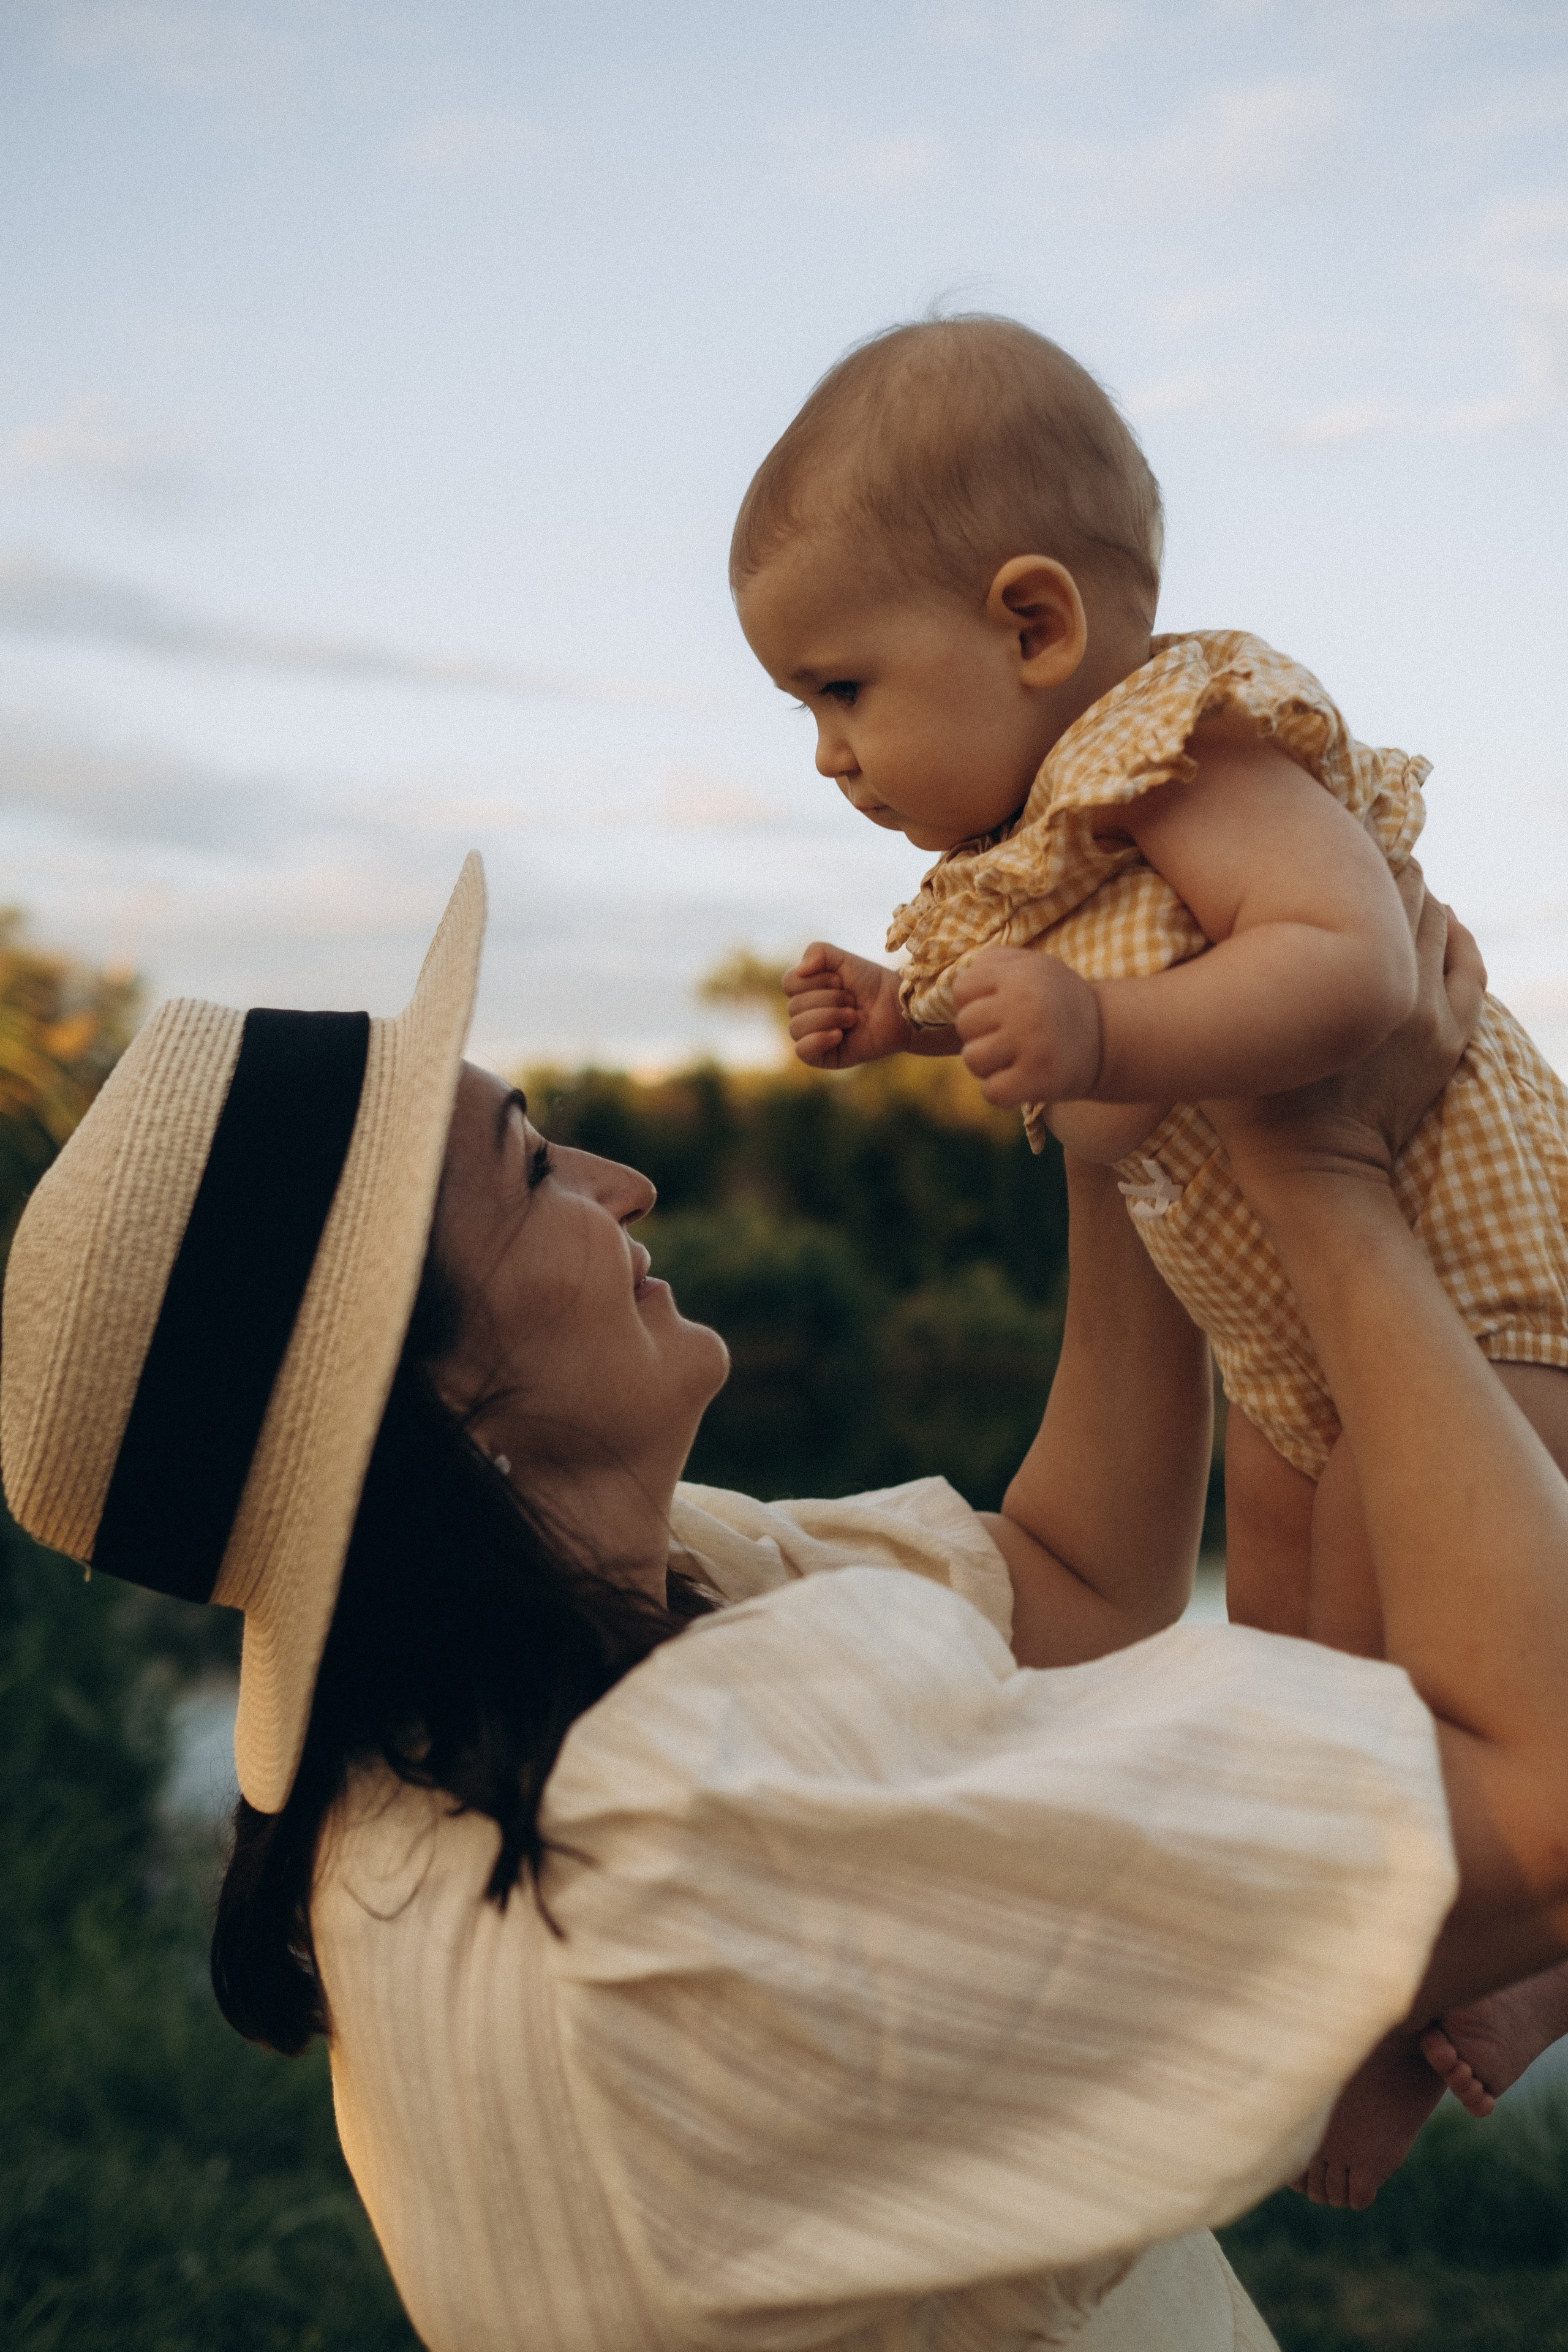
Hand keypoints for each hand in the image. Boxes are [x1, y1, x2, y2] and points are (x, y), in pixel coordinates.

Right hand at [782, 943, 913, 1069]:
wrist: (898, 1007)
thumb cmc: (872, 983)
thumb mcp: (843, 959)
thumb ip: (817, 952)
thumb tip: (801, 970)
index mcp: (806, 991)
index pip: (789, 983)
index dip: (815, 980)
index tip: (840, 980)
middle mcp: (806, 1013)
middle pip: (794, 1006)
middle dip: (828, 999)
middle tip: (853, 1001)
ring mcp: (813, 1036)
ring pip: (796, 1027)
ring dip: (829, 1016)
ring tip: (853, 1016)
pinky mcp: (824, 1057)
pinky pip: (802, 1051)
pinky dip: (818, 1040)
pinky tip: (839, 1035)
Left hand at [953, 945, 1102, 1106]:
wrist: (1107, 1037)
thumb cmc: (1056, 1000)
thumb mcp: (1032, 965)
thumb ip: (991, 962)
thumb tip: (954, 983)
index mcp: (1020, 975)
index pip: (962, 989)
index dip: (975, 1001)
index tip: (1000, 1008)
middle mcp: (1025, 1006)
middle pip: (964, 1025)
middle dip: (980, 1033)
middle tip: (1010, 1035)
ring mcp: (1033, 1044)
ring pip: (972, 1059)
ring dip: (988, 1064)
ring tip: (1014, 1056)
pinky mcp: (1039, 1080)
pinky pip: (991, 1092)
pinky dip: (1001, 1090)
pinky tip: (1021, 1078)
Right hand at [1204, 863, 1484, 1184]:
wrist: (1314, 1172)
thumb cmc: (1255, 1104)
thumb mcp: (1226, 1022)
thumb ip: (1223, 967)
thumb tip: (1209, 915)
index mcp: (1340, 964)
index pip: (1359, 877)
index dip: (1343, 853)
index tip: (1321, 846)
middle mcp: (1394, 977)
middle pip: (1402, 889)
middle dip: (1379, 870)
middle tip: (1352, 863)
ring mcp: (1430, 1010)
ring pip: (1437, 920)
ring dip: (1415, 898)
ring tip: (1388, 888)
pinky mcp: (1449, 1039)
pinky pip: (1470, 967)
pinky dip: (1456, 936)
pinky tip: (1443, 921)